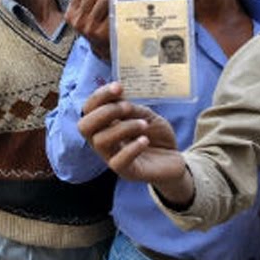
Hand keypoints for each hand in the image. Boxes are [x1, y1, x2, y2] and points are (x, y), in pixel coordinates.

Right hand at [66, 0, 111, 59]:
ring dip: (111, 0)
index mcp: (71, 13)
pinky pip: (111, 9)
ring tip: (111, 10)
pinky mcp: (99, 31)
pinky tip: (115, 17)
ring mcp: (86, 26)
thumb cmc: (99, 26)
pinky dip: (116, 9)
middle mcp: (75, 20)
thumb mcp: (90, 9)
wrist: (104, 50)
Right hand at [76, 82, 189, 197]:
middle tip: (127, 108)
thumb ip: (131, 108)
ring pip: (101, 141)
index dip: (99, 96)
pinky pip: (118, 162)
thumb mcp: (145, 115)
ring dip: (123, 127)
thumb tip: (118, 97)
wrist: (174, 158)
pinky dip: (132, 148)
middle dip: (105, 112)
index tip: (118, 87)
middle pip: (84, 126)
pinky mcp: (127, 172)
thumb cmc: (156, 135)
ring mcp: (112, 158)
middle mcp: (103, 141)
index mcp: (104, 125)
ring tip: (143, 125)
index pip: (88, 109)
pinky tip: (145, 140)